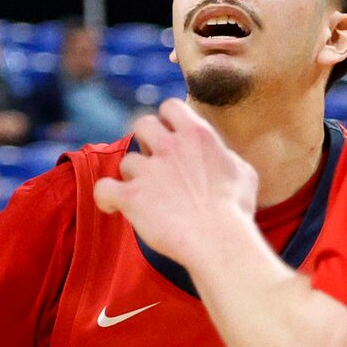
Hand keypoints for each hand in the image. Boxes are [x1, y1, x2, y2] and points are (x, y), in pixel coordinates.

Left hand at [92, 99, 258, 264]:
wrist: (219, 240)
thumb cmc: (235, 210)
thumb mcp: (243, 173)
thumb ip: (224, 155)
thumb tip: (219, 154)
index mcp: (197, 135)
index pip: (170, 106)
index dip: (168, 120)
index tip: (171, 135)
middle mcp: (169, 146)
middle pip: (142, 125)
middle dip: (147, 142)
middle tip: (157, 163)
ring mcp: (148, 170)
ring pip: (127, 161)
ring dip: (134, 176)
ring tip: (148, 196)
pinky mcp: (131, 196)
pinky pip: (103, 188)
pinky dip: (106, 197)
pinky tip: (113, 205)